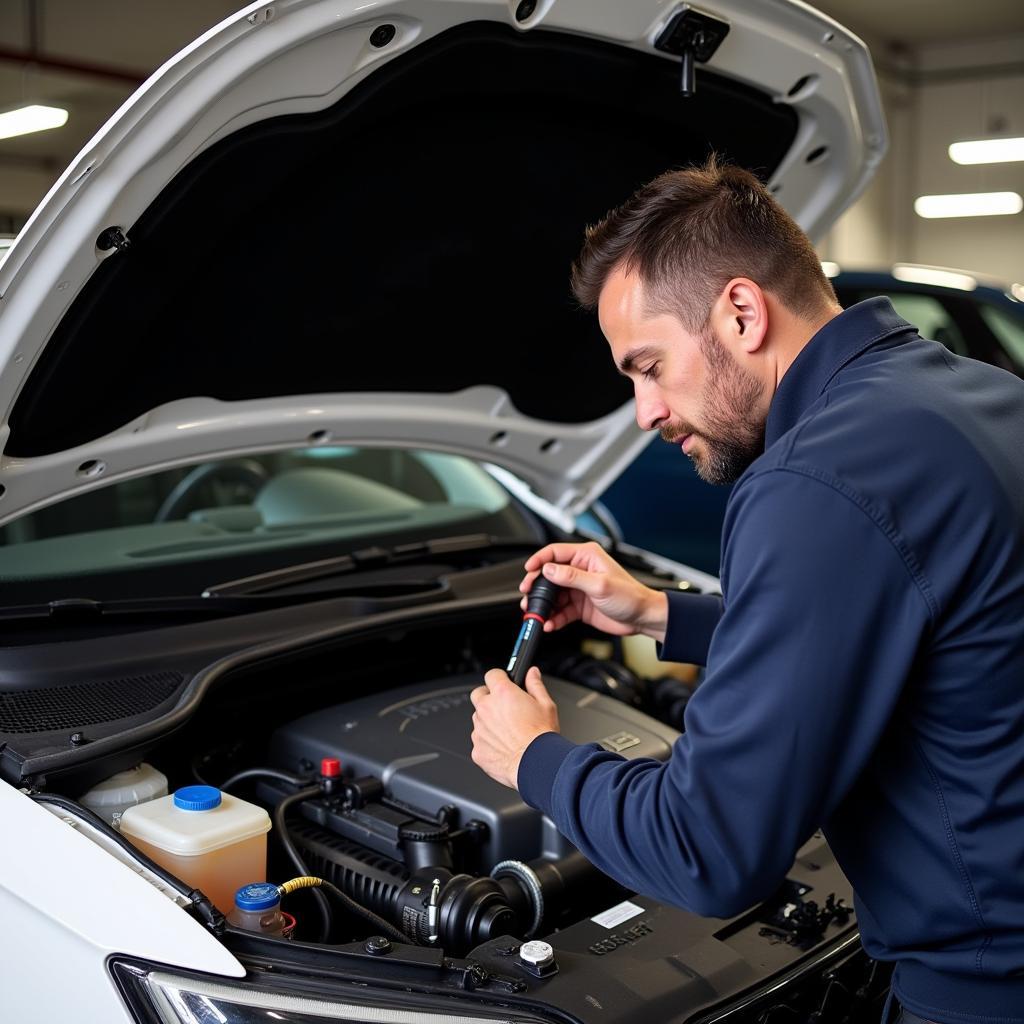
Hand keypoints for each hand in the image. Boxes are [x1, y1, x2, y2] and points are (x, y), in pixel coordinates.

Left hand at [470, 667, 559, 789]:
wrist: (536, 765)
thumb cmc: (541, 737)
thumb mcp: (546, 705)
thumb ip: (535, 685)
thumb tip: (532, 673)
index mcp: (502, 694)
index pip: (492, 675)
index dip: (499, 678)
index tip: (504, 683)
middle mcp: (487, 709)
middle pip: (478, 694)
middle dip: (488, 697)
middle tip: (503, 706)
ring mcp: (479, 729)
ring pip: (478, 719)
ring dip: (488, 721)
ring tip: (507, 731)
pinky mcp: (477, 748)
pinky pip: (479, 741)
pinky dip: (488, 742)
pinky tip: (504, 747)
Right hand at [520, 541, 667, 642]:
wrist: (642, 617)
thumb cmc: (630, 596)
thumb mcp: (599, 585)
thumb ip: (572, 577)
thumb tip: (550, 570)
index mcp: (586, 557)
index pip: (555, 553)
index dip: (539, 560)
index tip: (528, 570)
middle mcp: (581, 570)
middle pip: (550, 575)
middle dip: (537, 586)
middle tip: (527, 595)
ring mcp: (579, 589)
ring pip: (553, 595)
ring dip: (543, 605)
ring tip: (536, 613)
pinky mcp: (579, 605)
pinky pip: (560, 611)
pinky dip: (553, 618)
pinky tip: (550, 623)